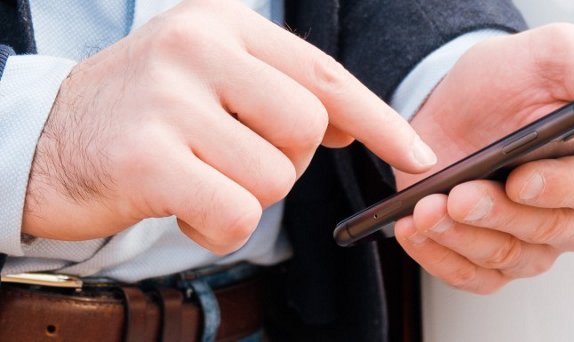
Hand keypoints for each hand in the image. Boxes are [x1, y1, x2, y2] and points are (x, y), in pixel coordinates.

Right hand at [21, 0, 436, 253]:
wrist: (41, 143)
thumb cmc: (143, 114)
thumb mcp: (212, 77)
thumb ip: (280, 91)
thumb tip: (353, 126)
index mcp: (224, 23)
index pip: (323, 74)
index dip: (378, 119)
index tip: (416, 154)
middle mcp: (197, 47)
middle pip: (306, 127)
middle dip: (285, 162)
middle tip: (233, 160)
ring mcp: (168, 98)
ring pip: (273, 176)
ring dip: (245, 197)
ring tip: (197, 179)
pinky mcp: (145, 156)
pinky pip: (235, 213)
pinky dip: (219, 228)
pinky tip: (184, 209)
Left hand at [393, 24, 573, 293]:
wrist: (453, 99)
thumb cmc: (512, 78)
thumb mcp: (557, 53)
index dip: (559, 189)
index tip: (520, 178)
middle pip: (551, 233)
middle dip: (500, 215)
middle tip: (460, 194)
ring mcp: (534, 241)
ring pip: (508, 259)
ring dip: (462, 236)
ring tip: (427, 208)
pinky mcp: (491, 259)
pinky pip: (473, 277)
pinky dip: (440, 257)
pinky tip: (415, 229)